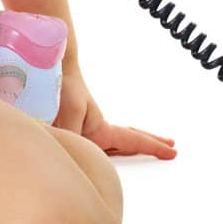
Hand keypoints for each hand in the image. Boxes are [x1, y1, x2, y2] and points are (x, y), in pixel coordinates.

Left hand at [55, 62, 176, 159]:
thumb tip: (70, 157)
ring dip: (125, 147)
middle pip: (128, 140)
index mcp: (100, 130)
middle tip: (170, 144)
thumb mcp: (71, 112)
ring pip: (108, 146)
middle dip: (148, 142)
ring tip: (139, 149)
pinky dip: (94, 151)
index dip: (152, 146)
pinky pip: (83, 146)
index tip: (172, 151)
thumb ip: (72, 137)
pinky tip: (90, 154)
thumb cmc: (63, 86)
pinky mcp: (67, 129)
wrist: (50, 67)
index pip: (132, 140)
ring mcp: (83, 129)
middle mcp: (95, 131)